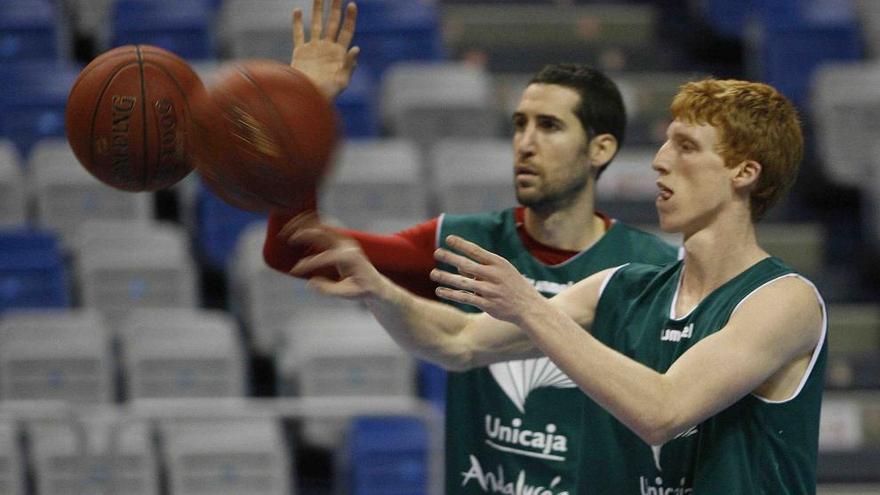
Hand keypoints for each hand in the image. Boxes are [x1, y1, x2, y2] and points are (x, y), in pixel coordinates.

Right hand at [284, 213, 387, 299]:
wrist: (375, 283)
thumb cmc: (361, 290)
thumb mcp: (346, 294)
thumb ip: (329, 289)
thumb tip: (311, 282)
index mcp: (350, 258)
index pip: (325, 257)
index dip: (308, 264)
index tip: (294, 271)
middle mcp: (348, 245)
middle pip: (323, 231)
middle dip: (302, 232)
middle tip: (284, 236)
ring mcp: (345, 239)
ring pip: (323, 223)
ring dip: (305, 222)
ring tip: (288, 226)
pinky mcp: (342, 238)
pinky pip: (325, 225)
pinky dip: (311, 223)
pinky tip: (297, 224)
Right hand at [291, 0, 359, 100]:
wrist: (309, 99)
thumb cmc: (328, 94)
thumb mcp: (343, 81)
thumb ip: (349, 64)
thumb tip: (356, 48)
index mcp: (339, 53)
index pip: (346, 31)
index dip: (350, 18)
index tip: (352, 5)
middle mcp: (327, 47)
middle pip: (332, 23)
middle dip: (335, 8)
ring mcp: (314, 48)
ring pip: (316, 24)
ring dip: (317, 10)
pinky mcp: (300, 52)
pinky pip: (299, 35)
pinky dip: (298, 23)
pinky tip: (298, 10)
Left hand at [430, 235, 546, 323]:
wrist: (530, 308)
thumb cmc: (514, 286)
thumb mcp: (503, 272)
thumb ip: (482, 268)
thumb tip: (459, 266)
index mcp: (499, 263)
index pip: (477, 250)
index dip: (462, 244)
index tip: (448, 238)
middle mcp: (494, 275)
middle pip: (467, 264)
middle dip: (451, 258)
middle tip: (437, 252)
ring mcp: (490, 290)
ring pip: (463, 282)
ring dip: (446, 277)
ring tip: (433, 273)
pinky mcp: (487, 304)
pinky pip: (465, 298)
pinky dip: (451, 294)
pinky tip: (440, 291)